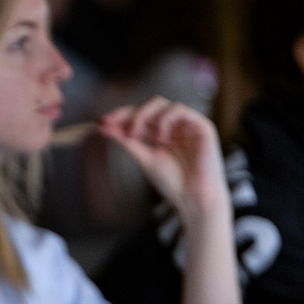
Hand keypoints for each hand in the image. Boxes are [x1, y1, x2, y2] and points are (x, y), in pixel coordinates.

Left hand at [99, 96, 229, 222]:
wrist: (195, 199)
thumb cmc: (173, 183)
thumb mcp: (144, 158)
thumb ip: (127, 141)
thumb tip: (103, 126)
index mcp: (161, 132)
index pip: (139, 116)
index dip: (120, 116)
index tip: (101, 121)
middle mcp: (174, 126)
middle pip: (148, 106)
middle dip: (129, 113)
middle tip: (115, 126)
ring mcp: (188, 124)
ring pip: (162, 104)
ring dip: (143, 115)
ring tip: (135, 133)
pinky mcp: (202, 125)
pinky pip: (179, 110)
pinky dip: (164, 119)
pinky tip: (159, 137)